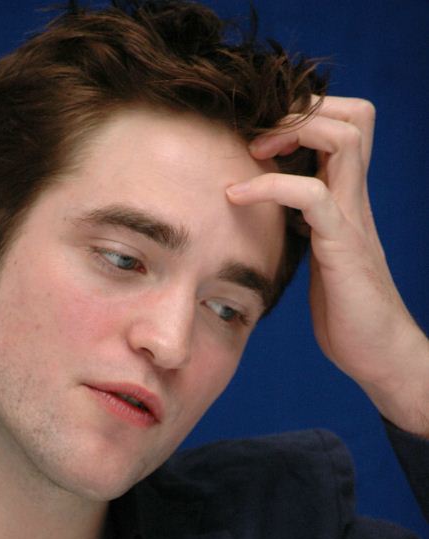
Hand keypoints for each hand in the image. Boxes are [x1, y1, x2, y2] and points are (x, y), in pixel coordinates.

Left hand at [227, 96, 428, 436]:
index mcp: (347, 199)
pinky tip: (236, 197)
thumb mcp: (318, 255)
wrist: (377, 352)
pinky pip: (312, 195)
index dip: (305, 115)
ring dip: (290, 133)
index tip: (262, 135)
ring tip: (251, 153)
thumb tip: (267, 213)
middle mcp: (355, 200)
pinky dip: (270, 186)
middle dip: (302, 109)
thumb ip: (304, 227)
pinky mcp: (343, 246)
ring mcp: (353, 219)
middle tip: (258, 135)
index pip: (345, 126)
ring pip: (342, 139)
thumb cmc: (346, 310)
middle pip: (353, 116)